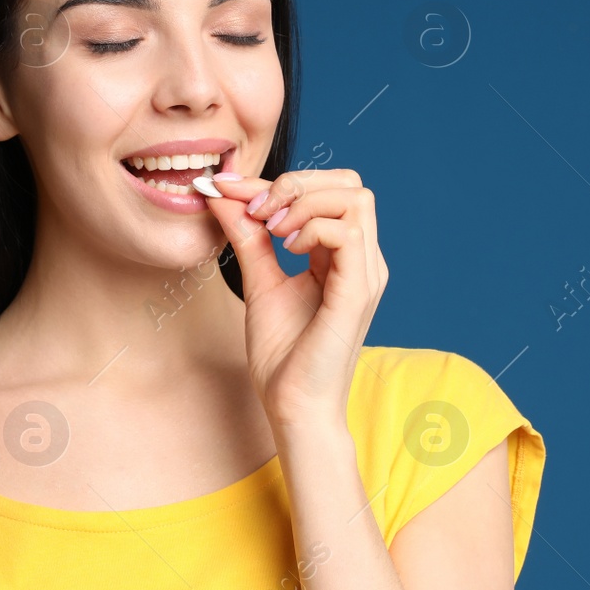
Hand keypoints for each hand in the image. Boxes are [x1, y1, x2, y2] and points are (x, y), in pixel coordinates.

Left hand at [204, 167, 388, 431]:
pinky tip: (287, 249)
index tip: (228, 189)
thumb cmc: (282, 357)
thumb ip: (248, 237)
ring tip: (272, 230)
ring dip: (305, 202)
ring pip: (355, 199)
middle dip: (299, 182)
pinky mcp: (358, 292)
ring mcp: (366, 275)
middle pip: (351, 185)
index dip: (279, 182)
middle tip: (259, 209)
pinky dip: (312, 228)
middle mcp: (362, 262)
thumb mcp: (259, 282)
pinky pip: (348, 234)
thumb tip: (223, 196)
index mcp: (344, 258)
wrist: (292, 408)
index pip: (327, 193)